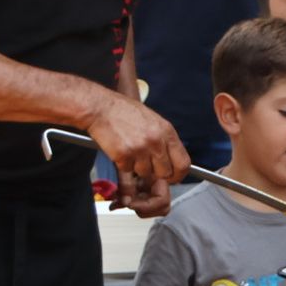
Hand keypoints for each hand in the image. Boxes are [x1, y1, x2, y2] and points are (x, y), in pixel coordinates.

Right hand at [86, 90, 190, 210]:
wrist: (101, 108)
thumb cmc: (125, 112)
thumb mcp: (153, 121)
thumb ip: (164, 140)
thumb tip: (172, 159)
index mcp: (166, 131)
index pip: (183, 163)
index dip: (178, 174)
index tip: (172, 177)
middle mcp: (156, 141)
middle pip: (165, 173)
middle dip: (156, 173)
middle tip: (146, 164)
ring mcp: (140, 149)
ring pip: (145, 174)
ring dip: (137, 167)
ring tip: (131, 151)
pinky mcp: (123, 155)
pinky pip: (127, 170)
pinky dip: (123, 164)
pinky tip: (121, 150)